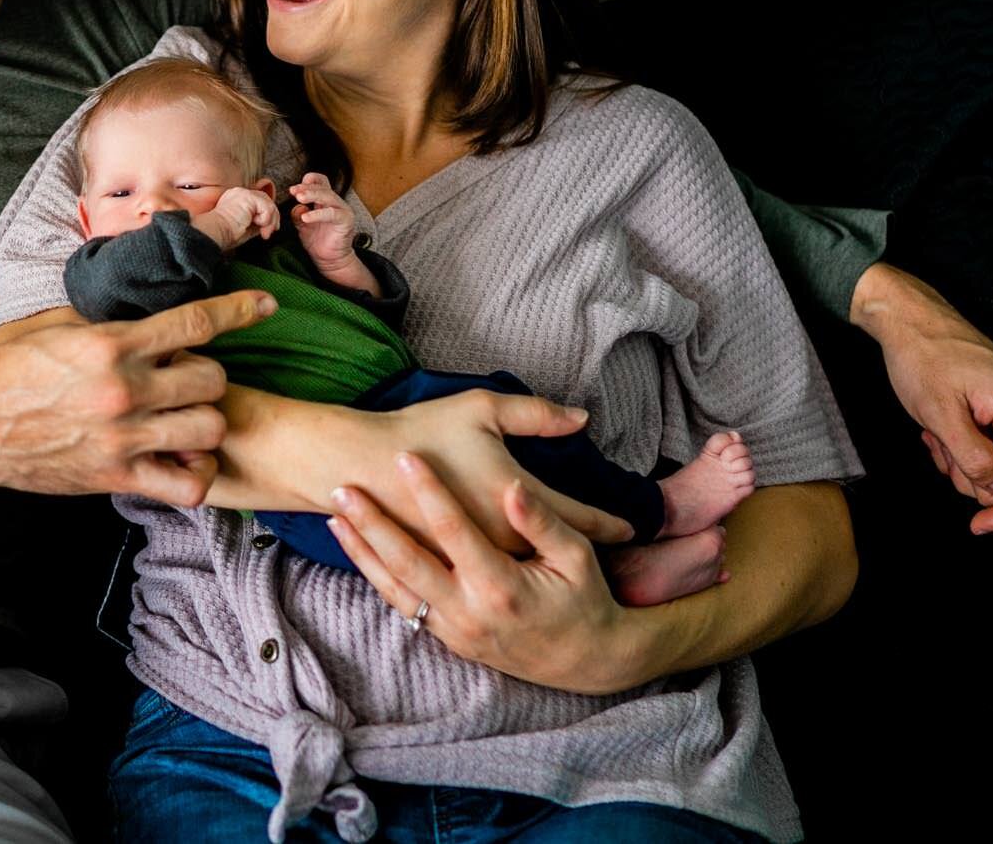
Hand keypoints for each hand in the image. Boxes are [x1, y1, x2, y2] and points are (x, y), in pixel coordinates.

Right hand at [0, 290, 277, 506]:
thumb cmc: (8, 372)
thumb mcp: (55, 326)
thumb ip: (106, 319)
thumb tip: (145, 304)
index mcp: (110, 343)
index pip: (195, 321)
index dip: (239, 310)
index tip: (265, 305)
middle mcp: (124, 389)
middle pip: (211, 379)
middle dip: (209, 375)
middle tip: (189, 378)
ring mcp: (124, 437)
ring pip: (208, 428)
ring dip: (206, 421)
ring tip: (188, 418)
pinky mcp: (117, 477)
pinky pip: (186, 484)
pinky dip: (196, 473)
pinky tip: (183, 460)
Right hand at [196, 185, 279, 249]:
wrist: (215, 232)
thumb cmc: (225, 234)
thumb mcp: (246, 227)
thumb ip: (257, 222)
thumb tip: (271, 224)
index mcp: (237, 199)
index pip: (259, 202)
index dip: (268, 216)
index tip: (267, 231)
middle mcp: (240, 193)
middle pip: (267, 201)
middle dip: (273, 219)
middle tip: (267, 233)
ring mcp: (244, 193)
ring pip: (269, 204)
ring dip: (270, 222)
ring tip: (263, 233)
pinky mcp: (248, 197)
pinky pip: (267, 207)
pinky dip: (265, 219)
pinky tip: (256, 224)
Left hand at [288, 172, 359, 271]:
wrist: (329, 260)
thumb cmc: (318, 241)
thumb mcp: (302, 225)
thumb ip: (298, 214)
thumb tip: (297, 206)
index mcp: (325, 200)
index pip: (320, 182)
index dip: (308, 181)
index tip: (293, 189)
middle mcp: (335, 202)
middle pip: (322, 187)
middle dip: (306, 188)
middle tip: (294, 191)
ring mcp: (342, 210)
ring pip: (327, 196)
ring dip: (312, 195)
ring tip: (299, 198)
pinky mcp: (346, 220)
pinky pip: (331, 213)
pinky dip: (317, 214)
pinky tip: (305, 217)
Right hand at [298, 389, 635, 553]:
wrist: (357, 464)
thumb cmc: (423, 432)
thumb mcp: (482, 409)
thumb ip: (535, 413)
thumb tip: (581, 418)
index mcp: (511, 499)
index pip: (578, 517)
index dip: (610, 522)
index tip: (634, 527)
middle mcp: (498, 539)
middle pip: (559, 551)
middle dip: (592, 553)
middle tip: (624, 557)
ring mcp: (469, 561)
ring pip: (528, 573)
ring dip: (556, 574)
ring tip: (586, 576)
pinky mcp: (443, 571)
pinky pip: (495, 580)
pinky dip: (513, 580)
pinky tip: (526, 583)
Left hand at [326, 453, 644, 694]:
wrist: (586, 661)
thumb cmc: (584, 600)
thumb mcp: (576, 557)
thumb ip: (542, 522)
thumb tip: (512, 487)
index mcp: (501, 585)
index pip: (453, 529)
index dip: (428, 490)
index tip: (405, 456)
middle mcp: (469, 612)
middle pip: (407, 561)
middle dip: (371, 523)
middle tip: (343, 488)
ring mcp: (455, 629)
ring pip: (395, 588)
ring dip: (362, 552)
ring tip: (333, 517)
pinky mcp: (449, 639)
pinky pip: (404, 606)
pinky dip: (377, 578)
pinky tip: (358, 551)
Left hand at [850, 263, 992, 533]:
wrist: (913, 320)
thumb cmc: (923, 358)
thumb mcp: (939, 414)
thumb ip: (973, 459)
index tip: (979, 527)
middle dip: (988, 487)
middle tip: (946, 460)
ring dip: (974, 468)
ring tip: (939, 438)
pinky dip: (974, 453)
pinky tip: (945, 433)